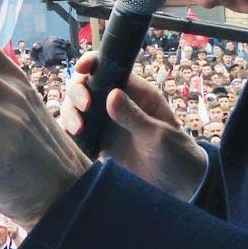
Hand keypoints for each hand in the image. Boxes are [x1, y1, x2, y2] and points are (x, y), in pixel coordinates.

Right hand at [62, 52, 208, 195]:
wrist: (179, 185)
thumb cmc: (177, 154)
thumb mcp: (158, 135)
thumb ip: (134, 116)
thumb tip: (110, 95)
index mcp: (135, 92)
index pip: (108, 68)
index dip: (91, 63)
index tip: (82, 70)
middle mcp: (117, 103)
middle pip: (84, 87)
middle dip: (76, 93)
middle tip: (84, 108)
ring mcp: (106, 122)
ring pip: (75, 109)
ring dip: (69, 114)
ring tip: (77, 130)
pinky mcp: (99, 142)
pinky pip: (76, 132)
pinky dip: (68, 134)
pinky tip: (72, 141)